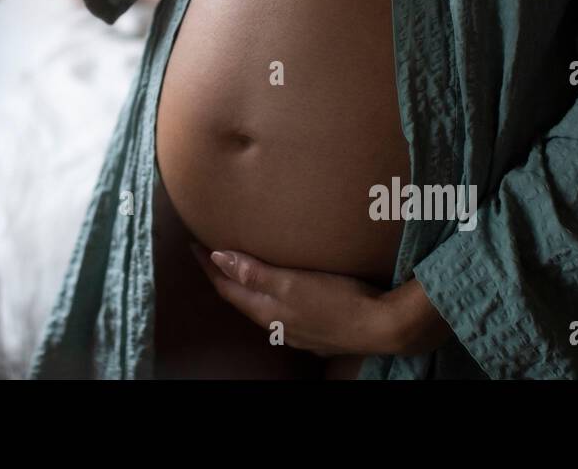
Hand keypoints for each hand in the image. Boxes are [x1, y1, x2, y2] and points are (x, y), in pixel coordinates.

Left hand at [193, 244, 453, 356]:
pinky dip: (272, 297)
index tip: (195, 245)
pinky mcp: (317, 330)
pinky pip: (284, 312)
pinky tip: (282, 292)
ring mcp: (298, 331)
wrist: (382, 327)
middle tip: (211, 255)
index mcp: (267, 312)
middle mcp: (277, 325)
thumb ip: (254, 273)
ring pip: (262, 307)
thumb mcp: (292, 283)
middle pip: (241, 299)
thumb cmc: (337, 301)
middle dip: (224, 277)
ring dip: (248, 288)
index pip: (227, 288)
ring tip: (242, 269)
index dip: (209, 267)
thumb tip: (218, 258)